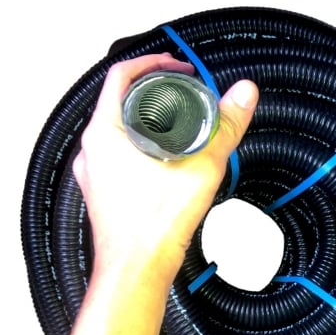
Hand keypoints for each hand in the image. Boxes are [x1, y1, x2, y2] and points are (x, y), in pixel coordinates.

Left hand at [72, 53, 258, 273]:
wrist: (136, 271)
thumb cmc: (154, 227)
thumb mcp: (200, 168)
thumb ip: (225, 127)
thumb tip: (243, 94)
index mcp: (105, 133)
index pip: (122, 75)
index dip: (153, 63)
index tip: (179, 68)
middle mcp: (91, 150)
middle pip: (119, 100)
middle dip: (154, 92)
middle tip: (183, 93)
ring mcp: (94, 172)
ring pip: (118, 129)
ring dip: (146, 120)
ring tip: (177, 123)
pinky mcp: (101, 191)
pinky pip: (117, 154)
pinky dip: (139, 145)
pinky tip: (163, 158)